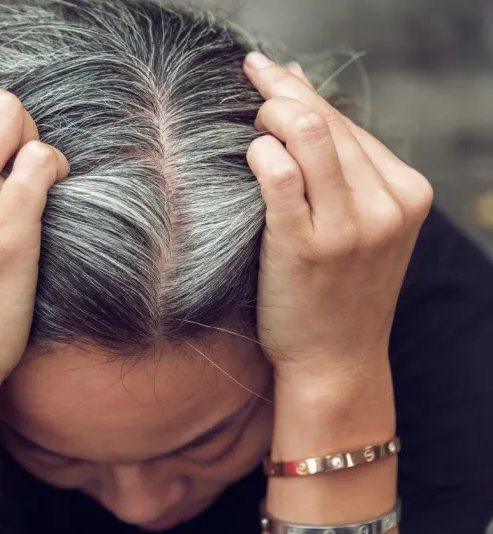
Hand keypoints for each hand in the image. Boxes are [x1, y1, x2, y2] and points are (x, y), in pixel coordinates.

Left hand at [243, 53, 432, 384]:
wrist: (334, 361)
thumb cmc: (337, 289)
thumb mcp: (359, 223)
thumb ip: (337, 164)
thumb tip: (298, 91)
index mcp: (405, 192)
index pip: (346, 122)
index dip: (302, 91)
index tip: (271, 75)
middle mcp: (385, 205)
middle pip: (326, 120)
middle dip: (280, 91)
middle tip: (250, 84)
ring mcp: (349, 227)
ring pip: (308, 133)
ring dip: (270, 114)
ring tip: (249, 121)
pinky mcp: (307, 246)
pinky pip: (280, 175)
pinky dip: (260, 153)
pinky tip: (249, 155)